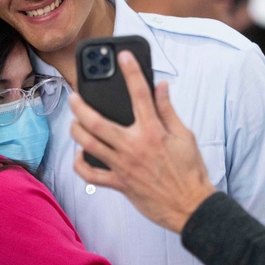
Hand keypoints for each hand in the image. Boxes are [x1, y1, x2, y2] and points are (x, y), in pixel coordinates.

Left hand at [71, 51, 215, 232]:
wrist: (190, 207)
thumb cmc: (190, 171)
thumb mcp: (185, 136)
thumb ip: (168, 110)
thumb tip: (161, 86)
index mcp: (153, 131)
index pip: (140, 94)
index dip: (131, 71)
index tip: (124, 56)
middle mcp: (134, 146)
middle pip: (96, 122)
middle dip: (80, 106)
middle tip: (74, 96)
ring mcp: (123, 166)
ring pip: (88, 145)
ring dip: (76, 131)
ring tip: (74, 122)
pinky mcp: (118, 184)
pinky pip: (91, 175)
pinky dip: (81, 163)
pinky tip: (80, 153)